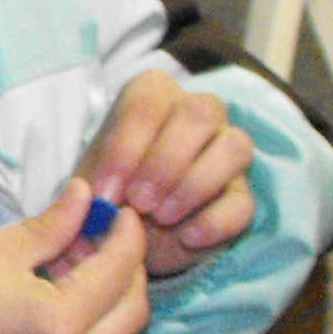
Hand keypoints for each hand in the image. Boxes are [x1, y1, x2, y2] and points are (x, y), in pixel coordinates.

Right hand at [0, 178, 150, 333]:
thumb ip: (53, 224)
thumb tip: (86, 196)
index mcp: (58, 323)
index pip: (117, 272)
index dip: (126, 236)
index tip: (121, 211)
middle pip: (133, 309)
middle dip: (129, 267)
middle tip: (106, 235)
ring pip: (118, 333)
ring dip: (113, 294)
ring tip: (79, 260)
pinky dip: (94, 319)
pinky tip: (67, 290)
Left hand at [82, 69, 256, 274]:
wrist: (129, 234)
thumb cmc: (109, 194)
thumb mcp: (88, 188)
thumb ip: (87, 191)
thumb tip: (99, 203)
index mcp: (153, 96)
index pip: (146, 102)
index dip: (126, 148)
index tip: (106, 192)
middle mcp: (198, 112)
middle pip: (199, 114)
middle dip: (165, 162)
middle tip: (137, 203)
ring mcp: (226, 150)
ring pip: (235, 147)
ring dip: (194, 185)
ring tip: (161, 217)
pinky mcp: (241, 194)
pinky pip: (244, 200)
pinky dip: (217, 221)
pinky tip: (188, 237)